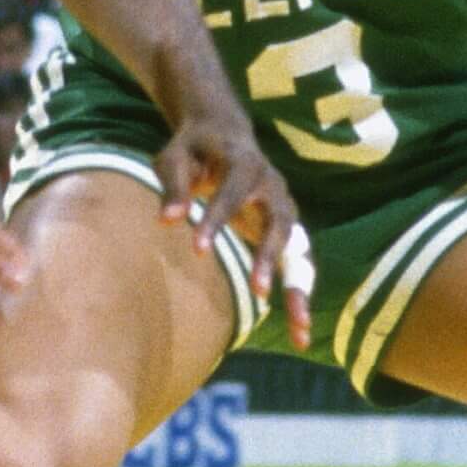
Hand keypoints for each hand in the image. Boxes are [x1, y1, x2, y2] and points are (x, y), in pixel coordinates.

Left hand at [155, 96, 311, 349]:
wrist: (224, 133)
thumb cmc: (193, 148)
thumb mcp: (174, 158)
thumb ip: (174, 187)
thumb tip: (166, 220)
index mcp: (245, 162)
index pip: (234, 191)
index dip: (218, 219)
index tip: (198, 249)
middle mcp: (273, 186)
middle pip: (280, 224)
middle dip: (271, 257)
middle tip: (259, 290)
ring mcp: (283, 209)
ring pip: (299, 250)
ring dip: (299, 287)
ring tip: (300, 329)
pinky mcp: (284, 231)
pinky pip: (297, 265)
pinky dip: (299, 296)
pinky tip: (299, 333)